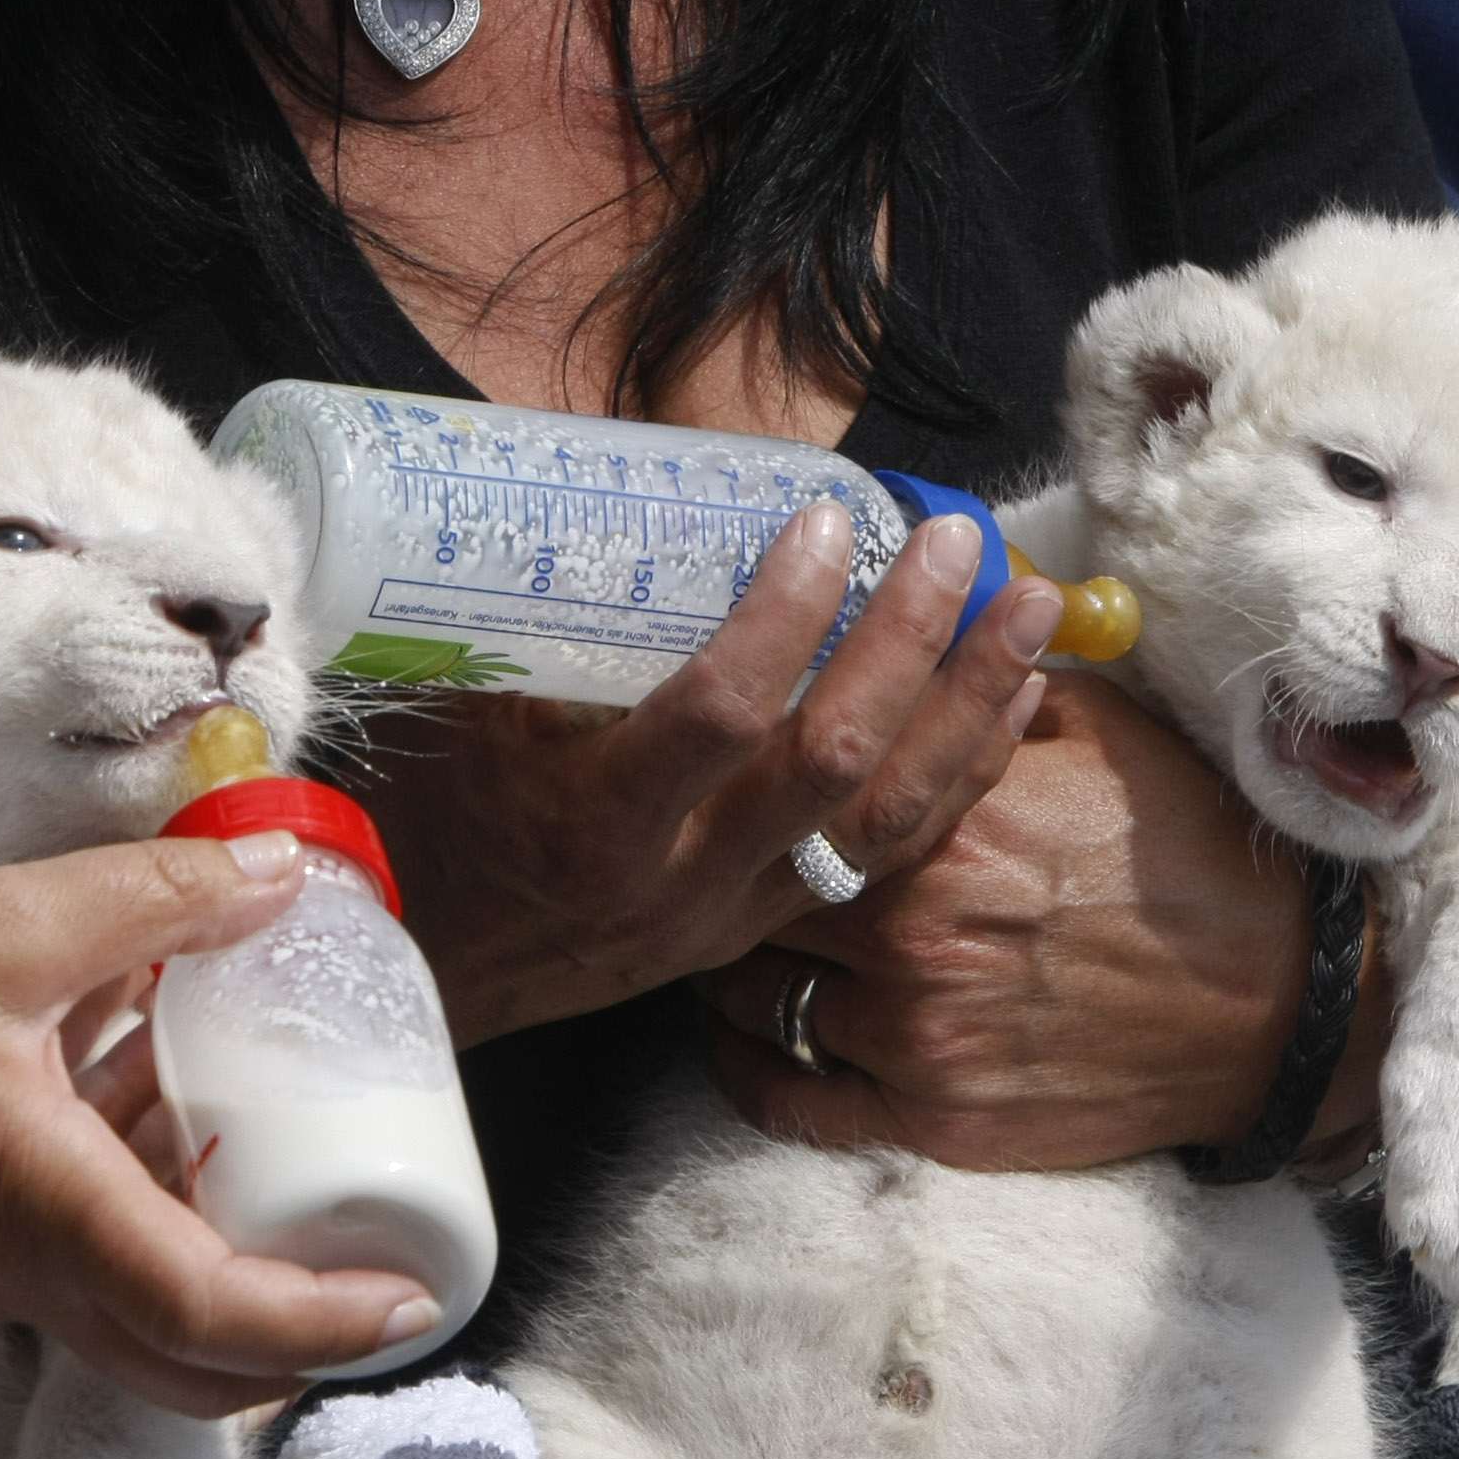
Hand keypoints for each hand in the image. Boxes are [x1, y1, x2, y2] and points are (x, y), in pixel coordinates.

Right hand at [0, 836, 449, 1414]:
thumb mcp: (0, 924)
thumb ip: (153, 902)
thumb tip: (279, 875)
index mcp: (45, 1213)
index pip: (215, 1314)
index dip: (327, 1323)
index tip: (413, 1298)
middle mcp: (19, 1273)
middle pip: (191, 1360)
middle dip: (301, 1331)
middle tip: (383, 1264)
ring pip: (139, 1307)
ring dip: (223, 1245)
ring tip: (296, 1147)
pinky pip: (81, 1256)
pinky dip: (145, 1199)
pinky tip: (169, 1092)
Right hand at [360, 504, 1053, 1045]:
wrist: (426, 980)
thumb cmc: (426, 823)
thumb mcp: (454, 716)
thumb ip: (535, 622)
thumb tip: (605, 478)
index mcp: (594, 823)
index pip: (716, 719)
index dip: (780, 621)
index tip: (826, 523)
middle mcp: (683, 882)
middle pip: (832, 766)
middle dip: (911, 647)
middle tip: (959, 543)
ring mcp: (738, 915)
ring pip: (889, 821)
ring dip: (970, 706)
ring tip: (1032, 606)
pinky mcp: (771, 928)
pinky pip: (891, 855)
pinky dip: (962, 771)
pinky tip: (1018, 700)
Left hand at [692, 675, 1389, 1169]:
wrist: (1274, 1004)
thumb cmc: (1190, 858)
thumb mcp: (1104, 736)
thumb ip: (992, 692)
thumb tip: (921, 630)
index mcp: (951, 817)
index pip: (802, 772)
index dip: (754, 756)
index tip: (731, 749)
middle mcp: (918, 926)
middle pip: (758, 884)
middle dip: (726, 861)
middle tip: (705, 840)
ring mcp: (918, 1031)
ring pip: (753, 991)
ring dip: (725, 959)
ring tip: (712, 931)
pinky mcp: (931, 1115)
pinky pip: (788, 1098)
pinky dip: (746, 1066)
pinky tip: (737, 1035)